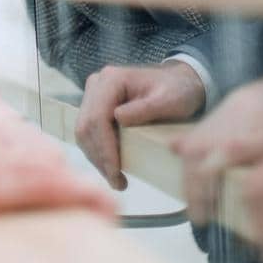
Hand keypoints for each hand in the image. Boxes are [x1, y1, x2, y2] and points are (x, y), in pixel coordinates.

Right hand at [76, 63, 205, 190]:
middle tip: (117, 183)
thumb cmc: (177, 90)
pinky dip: (98, 153)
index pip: (97, 118)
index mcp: (111, 80)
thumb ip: (147, 108)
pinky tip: (112, 168)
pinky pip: (89, 133)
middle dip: (99, 158)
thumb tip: (118, 118)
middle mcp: (97, 84)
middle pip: (86, 126)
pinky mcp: (96, 107)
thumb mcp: (170, 99)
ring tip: (116, 180)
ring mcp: (94, 95)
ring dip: (96, 159)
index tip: (116, 172)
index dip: (104, 148)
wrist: (179, 82)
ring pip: (84, 132)